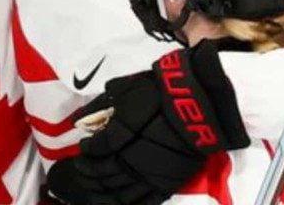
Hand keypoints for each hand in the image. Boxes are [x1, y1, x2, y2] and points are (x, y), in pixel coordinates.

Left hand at [47, 40, 249, 203]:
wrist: (201, 104)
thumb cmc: (164, 92)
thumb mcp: (129, 89)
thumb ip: (104, 104)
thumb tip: (83, 118)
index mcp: (122, 135)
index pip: (97, 149)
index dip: (87, 149)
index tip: (83, 146)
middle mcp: (133, 159)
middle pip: (104, 173)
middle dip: (88, 172)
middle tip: (81, 168)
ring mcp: (150, 174)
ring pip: (119, 193)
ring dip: (100, 193)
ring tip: (91, 189)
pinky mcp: (167, 183)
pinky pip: (144, 201)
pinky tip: (114, 202)